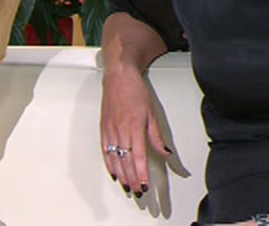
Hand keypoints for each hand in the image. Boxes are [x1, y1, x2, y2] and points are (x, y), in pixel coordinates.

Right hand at [100, 64, 170, 196]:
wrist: (119, 77)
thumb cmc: (135, 91)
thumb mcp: (152, 113)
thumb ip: (157, 136)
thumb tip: (165, 152)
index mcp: (134, 128)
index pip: (138, 157)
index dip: (141, 174)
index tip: (145, 185)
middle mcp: (120, 131)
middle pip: (126, 162)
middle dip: (132, 179)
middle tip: (138, 191)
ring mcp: (110, 131)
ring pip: (115, 159)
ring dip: (121, 175)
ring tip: (127, 187)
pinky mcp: (103, 129)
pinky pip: (105, 151)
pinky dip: (109, 164)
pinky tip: (114, 173)